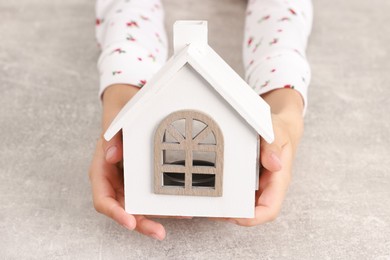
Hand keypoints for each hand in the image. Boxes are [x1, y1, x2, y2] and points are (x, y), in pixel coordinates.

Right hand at [88, 84, 165, 239]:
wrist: (127, 106)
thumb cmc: (118, 115)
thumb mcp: (114, 121)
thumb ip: (111, 138)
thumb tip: (111, 156)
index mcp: (101, 170)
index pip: (103, 199)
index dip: (115, 213)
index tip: (129, 221)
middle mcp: (113, 180)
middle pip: (124, 210)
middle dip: (141, 222)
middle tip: (159, 232)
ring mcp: (128, 181)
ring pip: (139, 206)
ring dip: (156, 215)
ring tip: (180, 216)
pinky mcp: (140, 179)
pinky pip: (150, 194)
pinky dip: (163, 202)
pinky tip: (180, 204)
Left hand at [221, 88, 303, 225]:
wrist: (280, 127)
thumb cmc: (279, 131)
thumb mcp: (278, 132)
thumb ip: (274, 146)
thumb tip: (274, 164)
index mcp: (278, 180)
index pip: (269, 209)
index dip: (253, 218)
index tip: (235, 216)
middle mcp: (267, 187)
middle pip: (251, 211)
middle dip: (232, 214)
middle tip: (211, 210)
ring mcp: (257, 185)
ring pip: (242, 204)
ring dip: (226, 206)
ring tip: (206, 202)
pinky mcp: (248, 180)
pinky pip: (236, 192)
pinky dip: (224, 194)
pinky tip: (210, 189)